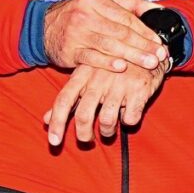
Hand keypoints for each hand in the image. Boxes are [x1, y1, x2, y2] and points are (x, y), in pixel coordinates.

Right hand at [40, 0, 166, 73]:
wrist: (43, 28)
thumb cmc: (77, 14)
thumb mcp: (100, 1)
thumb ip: (129, 4)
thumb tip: (157, 9)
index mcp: (96, 0)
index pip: (126, 17)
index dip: (145, 31)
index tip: (159, 42)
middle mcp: (85, 14)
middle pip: (120, 32)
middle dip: (143, 45)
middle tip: (159, 56)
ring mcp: (76, 33)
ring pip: (109, 45)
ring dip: (131, 55)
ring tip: (148, 63)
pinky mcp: (69, 50)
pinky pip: (91, 57)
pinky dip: (106, 63)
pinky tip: (121, 67)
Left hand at [43, 60, 165, 147]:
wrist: (147, 50)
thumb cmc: (112, 67)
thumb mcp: (87, 77)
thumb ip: (68, 99)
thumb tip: (46, 120)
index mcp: (82, 74)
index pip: (63, 101)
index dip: (56, 123)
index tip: (54, 142)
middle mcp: (99, 79)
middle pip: (83, 115)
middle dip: (83, 135)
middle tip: (87, 140)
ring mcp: (119, 85)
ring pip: (106, 121)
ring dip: (107, 132)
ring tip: (108, 130)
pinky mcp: (139, 90)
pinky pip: (130, 118)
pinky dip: (128, 122)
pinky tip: (128, 115)